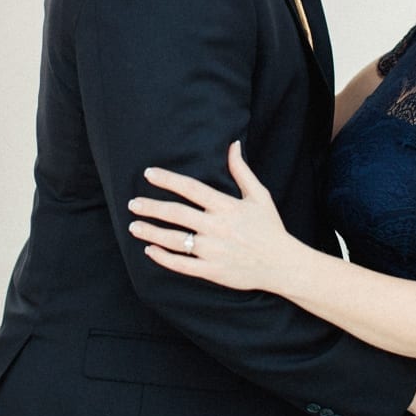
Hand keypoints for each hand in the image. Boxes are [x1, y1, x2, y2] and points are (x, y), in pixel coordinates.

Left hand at [128, 141, 301, 292]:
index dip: (168, 180)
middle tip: (133, 203)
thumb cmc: (270, 228)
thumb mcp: (259, 196)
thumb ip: (241, 171)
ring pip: (174, 240)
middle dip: (151, 207)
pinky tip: (150, 250)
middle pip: (176, 213)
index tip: (149, 174)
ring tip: (133, 226)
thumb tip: (233, 145)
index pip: (191, 188)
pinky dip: (163, 258)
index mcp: (227, 207)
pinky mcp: (212, 270)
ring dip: (151, 232)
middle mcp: (217, 227)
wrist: (282, 265)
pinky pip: (181, 264)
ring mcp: (213, 251)